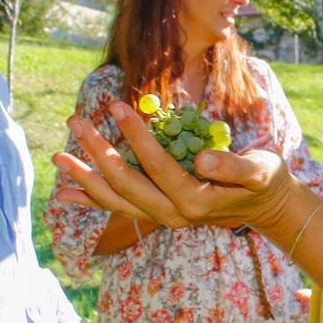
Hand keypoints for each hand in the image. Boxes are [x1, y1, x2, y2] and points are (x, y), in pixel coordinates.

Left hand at [52, 102, 299, 232]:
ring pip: (116, 199)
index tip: (118, 106)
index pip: (158, 166)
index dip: (136, 137)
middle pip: (126, 183)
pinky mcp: (157, 212)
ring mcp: (162, 216)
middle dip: (98, 152)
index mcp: (196, 202)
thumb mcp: (259, 170)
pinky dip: (91, 200)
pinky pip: (119, 208)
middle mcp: (173, 214)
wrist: (265, 206)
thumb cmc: (264, 180)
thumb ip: (232, 167)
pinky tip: (64, 192)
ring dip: (85, 177)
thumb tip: (202, 160)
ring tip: (57, 156)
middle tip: (75, 121)